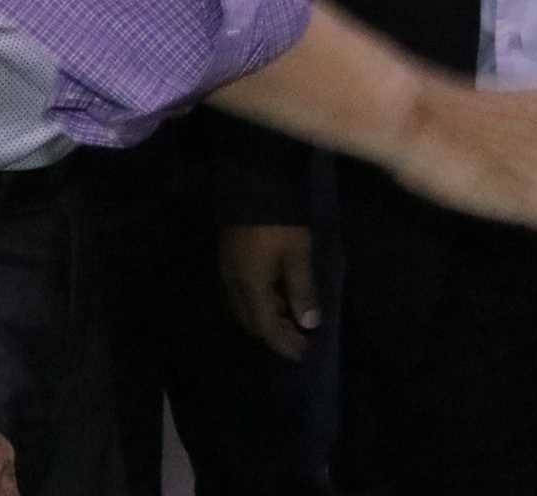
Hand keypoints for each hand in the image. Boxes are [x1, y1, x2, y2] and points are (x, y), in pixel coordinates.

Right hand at [221, 224, 320, 358]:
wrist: (252, 183)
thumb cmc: (279, 223)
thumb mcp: (297, 255)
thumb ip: (302, 290)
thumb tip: (309, 324)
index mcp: (249, 287)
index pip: (265, 327)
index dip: (282, 343)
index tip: (300, 353)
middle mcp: (233, 284)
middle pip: (250, 320)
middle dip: (273, 332)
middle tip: (296, 336)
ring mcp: (228, 269)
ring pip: (244, 306)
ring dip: (265, 315)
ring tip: (290, 314)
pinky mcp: (229, 256)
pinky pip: (241, 291)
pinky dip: (258, 300)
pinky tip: (275, 292)